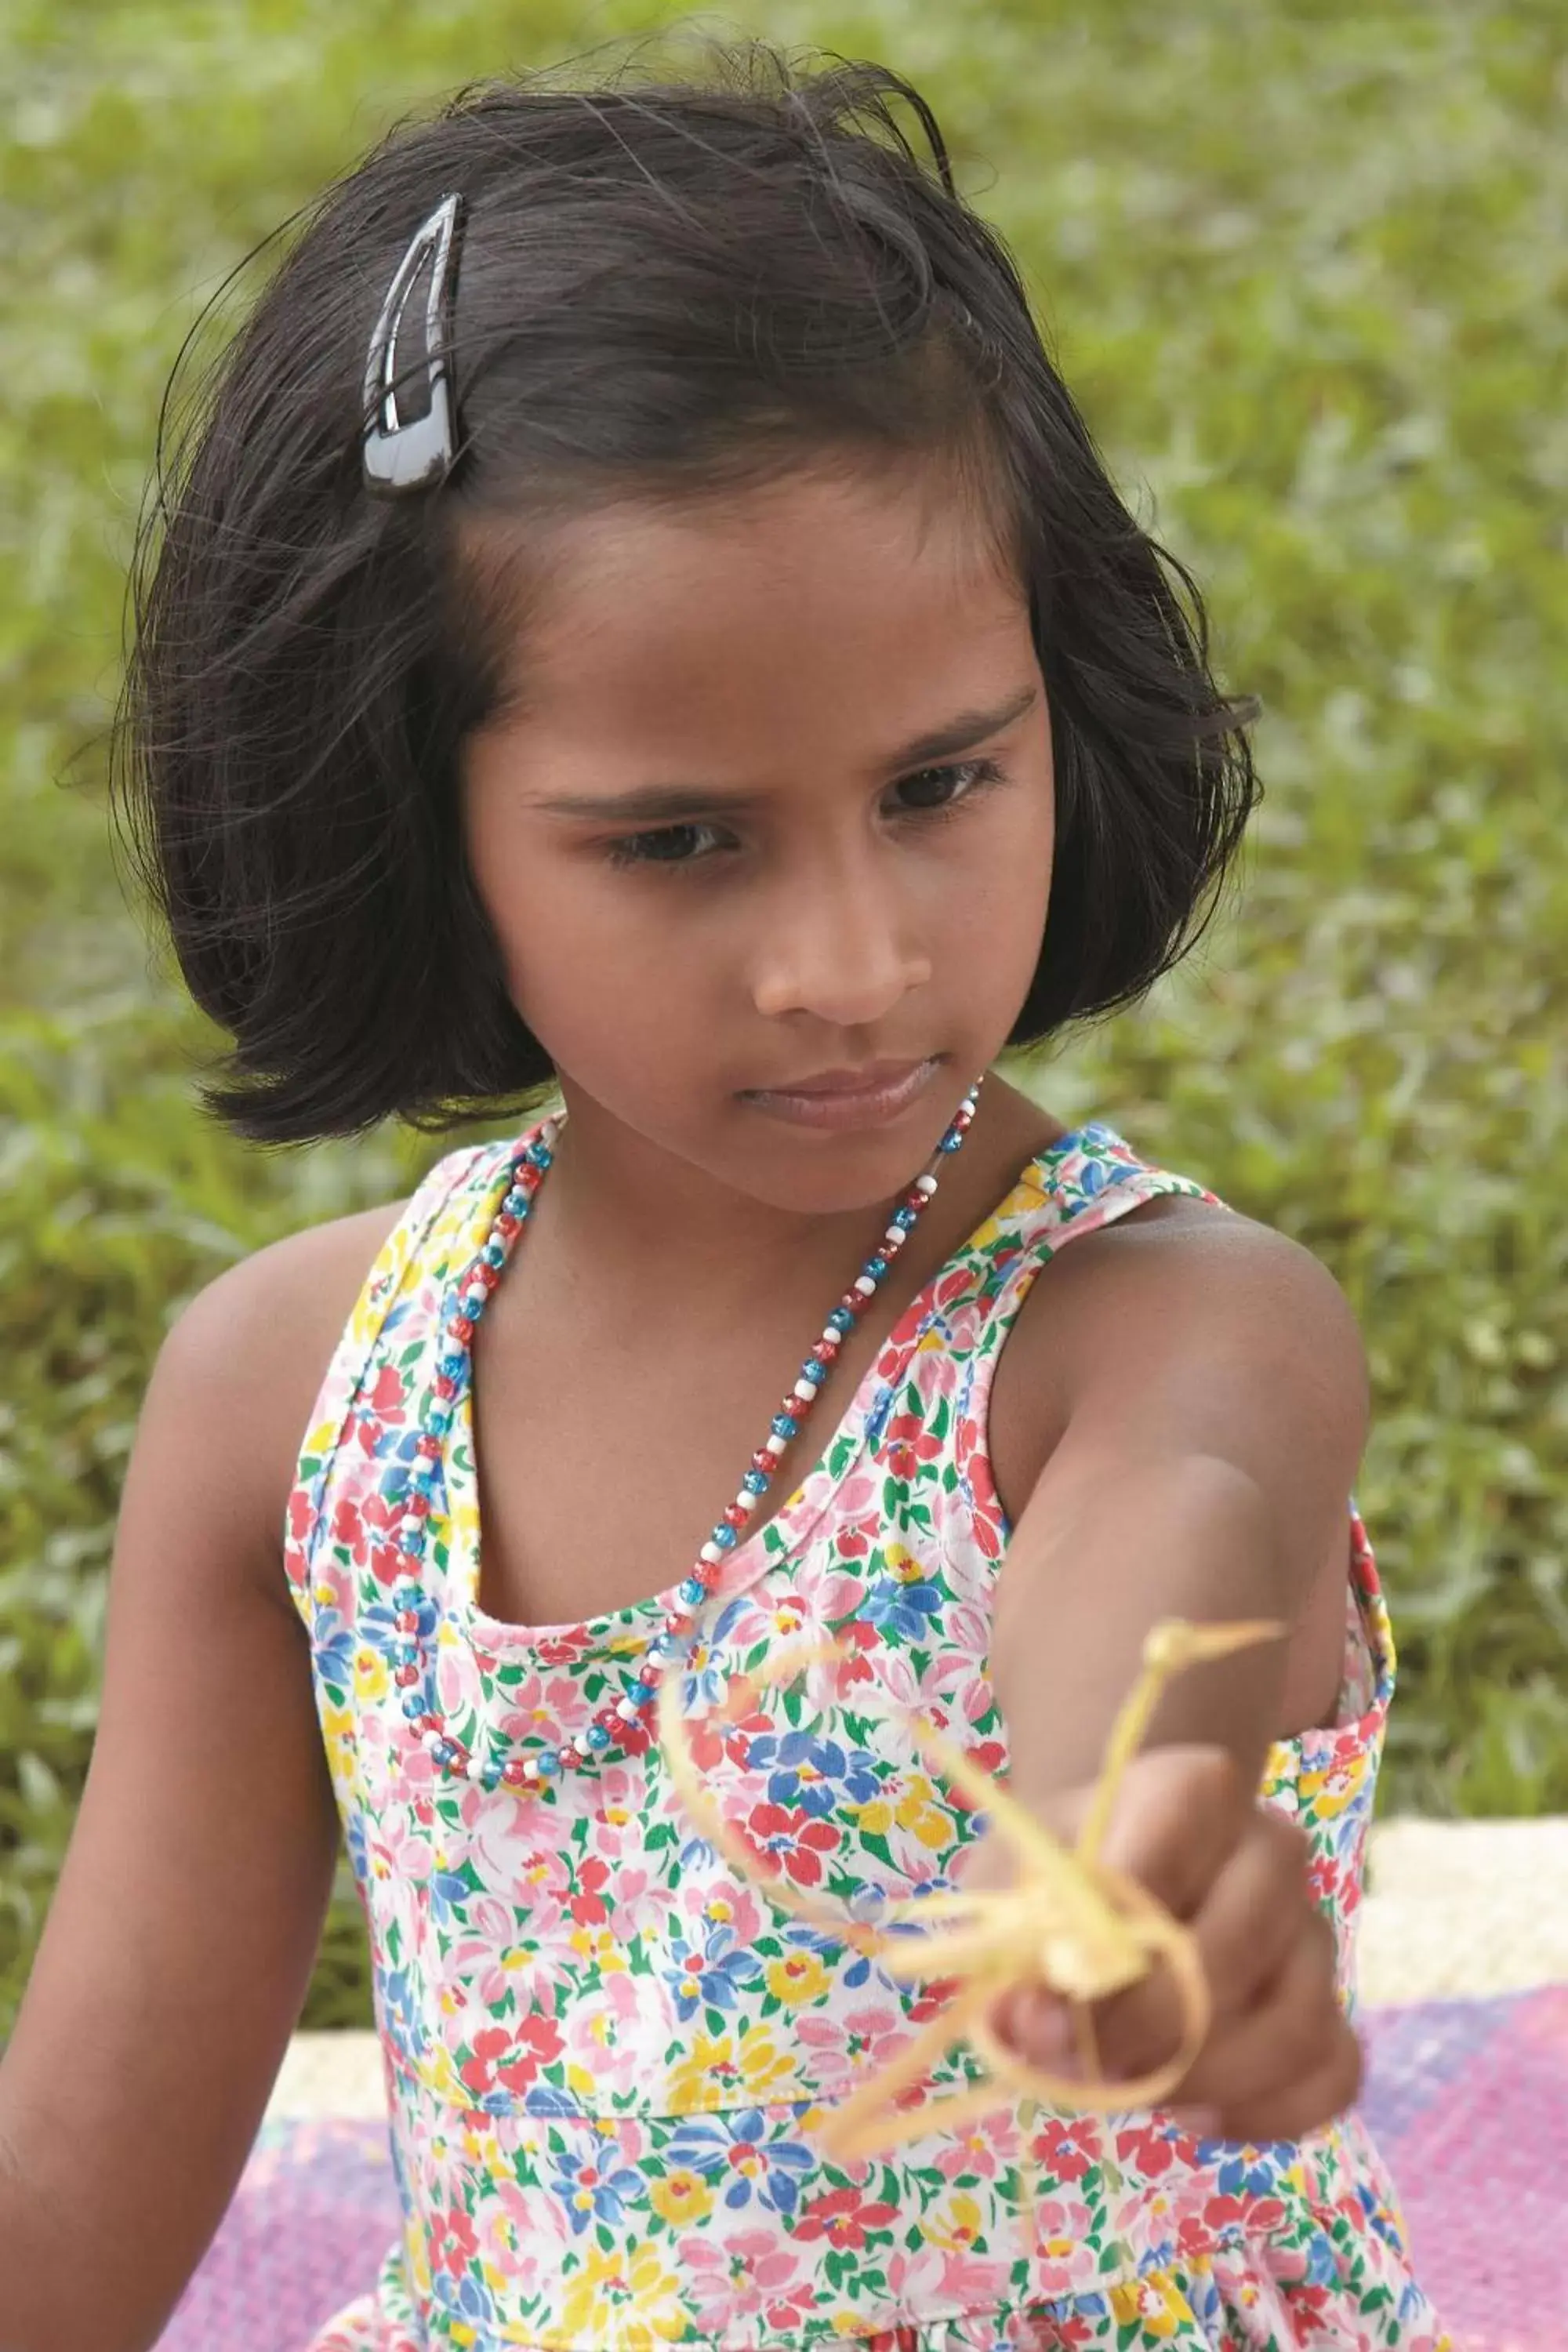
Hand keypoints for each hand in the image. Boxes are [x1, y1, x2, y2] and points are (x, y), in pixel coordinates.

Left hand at [961, 1743, 1362, 2144]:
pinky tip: (1195, 2114)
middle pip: (1237, 1946)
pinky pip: (1332, 2075)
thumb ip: (1012, 1945)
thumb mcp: (1010, 1888)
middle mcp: (1269, 1848)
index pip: (1173, 1841)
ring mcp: (1310, 1931)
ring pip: (1295, 2023)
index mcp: (1189, 1789)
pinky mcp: (1331, 2008)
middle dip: (1151, 2028)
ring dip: (1204, 2080)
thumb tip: (1025, 2022)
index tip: (1047, 2013)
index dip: (1111, 1942)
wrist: (1113, 1897)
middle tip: (1086, 2066)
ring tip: (1135, 2091)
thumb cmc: (1060, 1882)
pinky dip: (1264, 2114)